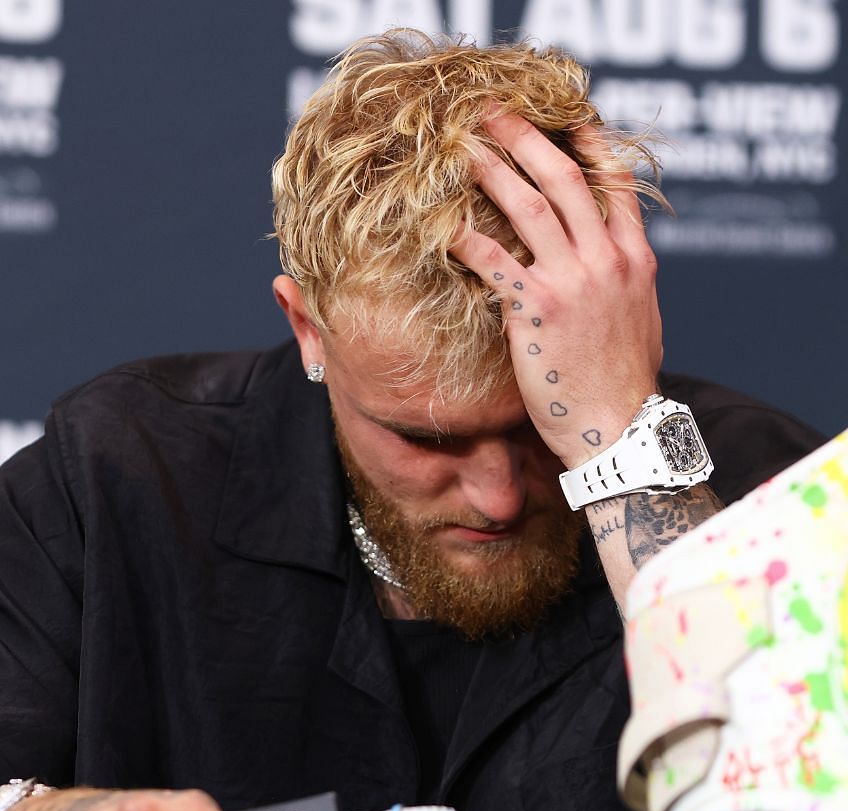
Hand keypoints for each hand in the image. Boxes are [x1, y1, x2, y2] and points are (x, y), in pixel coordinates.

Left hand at [450, 112, 662, 468]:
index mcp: (634, 257)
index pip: (615, 183)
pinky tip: (442, 222)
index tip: (564, 116)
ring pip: (530, 207)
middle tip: (494, 115)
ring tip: (462, 149)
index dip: (588, 144)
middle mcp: (607, 258)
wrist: (619, 427)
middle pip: (565, 179)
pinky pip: (494, 261)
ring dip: (493, 172)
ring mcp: (573, 281)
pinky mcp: (537, 310)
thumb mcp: (638, 316)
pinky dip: (467, 237)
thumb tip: (608, 262)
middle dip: (528, 140)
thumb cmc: (622, 381)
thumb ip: (621, 279)